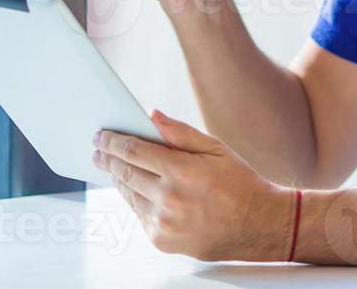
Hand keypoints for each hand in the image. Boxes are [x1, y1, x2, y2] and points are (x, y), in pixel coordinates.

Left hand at [93, 109, 294, 262]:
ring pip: (128, 195)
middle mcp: (169, 200)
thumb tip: (151, 116)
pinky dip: (134, 199)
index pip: (133, 151)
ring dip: (117, 178)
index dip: (112, 141)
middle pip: (124, 172)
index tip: (101, 136)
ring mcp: (164, 224)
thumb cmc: (240, 184)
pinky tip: (134, 188)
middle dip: (107, 158)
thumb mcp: (215, 149)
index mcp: (182, 172)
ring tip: (111, 166)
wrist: (259, 226)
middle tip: (97, 150)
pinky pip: (139, 215)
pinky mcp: (163, 241)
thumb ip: (180, 133)